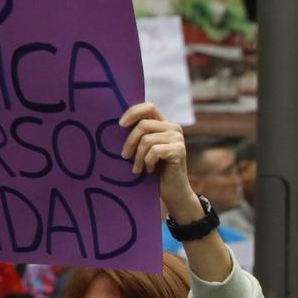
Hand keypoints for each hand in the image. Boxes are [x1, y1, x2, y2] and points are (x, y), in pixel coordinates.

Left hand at [119, 102, 201, 223]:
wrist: (172, 190)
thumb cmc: (155, 169)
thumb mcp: (144, 148)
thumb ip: (139, 134)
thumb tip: (117, 124)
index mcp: (164, 123)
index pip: (148, 107)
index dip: (133, 112)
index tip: (120, 125)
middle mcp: (173, 128)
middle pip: (143, 125)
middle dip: (130, 142)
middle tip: (124, 156)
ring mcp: (178, 139)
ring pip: (147, 140)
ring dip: (138, 156)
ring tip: (138, 168)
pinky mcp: (180, 150)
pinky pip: (155, 151)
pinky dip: (148, 162)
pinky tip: (150, 170)